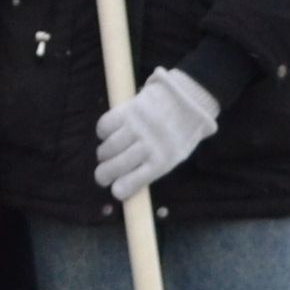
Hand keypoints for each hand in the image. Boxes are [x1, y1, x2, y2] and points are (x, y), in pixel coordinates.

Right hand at [95, 68, 223, 201]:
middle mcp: (148, 146)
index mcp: (162, 161)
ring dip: (103, 154)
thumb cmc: (181, 132)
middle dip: (104, 175)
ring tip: (106, 154)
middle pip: (115, 166)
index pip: (134, 182)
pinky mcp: (127, 110)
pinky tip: (107, 134)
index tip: (115, 190)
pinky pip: (105, 126)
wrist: (187, 98)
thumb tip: (126, 182)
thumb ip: (153, 168)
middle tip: (102, 177)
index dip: (120, 189)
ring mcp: (136, 127)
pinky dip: (102, 132)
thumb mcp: (175, 155)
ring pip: (108, 148)